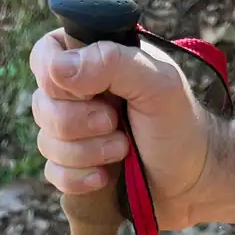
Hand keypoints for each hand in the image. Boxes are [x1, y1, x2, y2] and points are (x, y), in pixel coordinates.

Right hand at [29, 30, 218, 231]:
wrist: (194, 180)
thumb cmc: (181, 125)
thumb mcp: (157, 84)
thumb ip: (112, 63)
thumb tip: (58, 68)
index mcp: (96, 61)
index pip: (46, 54)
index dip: (54, 76)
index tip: (89, 91)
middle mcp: (79, 94)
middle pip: (41, 103)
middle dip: (80, 122)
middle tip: (116, 123)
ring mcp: (74, 132)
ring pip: (46, 141)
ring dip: (87, 152)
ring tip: (123, 150)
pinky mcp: (74, 167)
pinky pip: (52, 172)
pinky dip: (79, 178)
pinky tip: (106, 177)